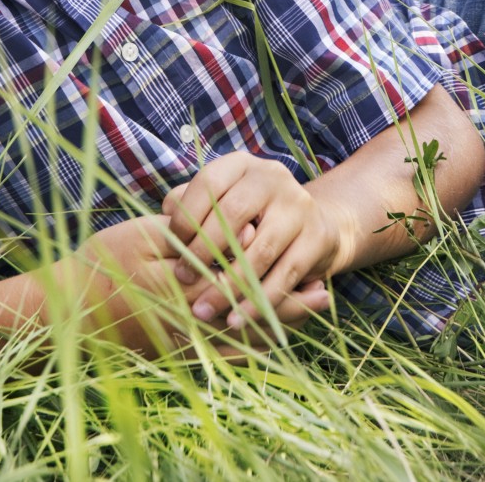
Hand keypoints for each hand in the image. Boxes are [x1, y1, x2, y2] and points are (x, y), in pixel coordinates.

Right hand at [70, 214, 330, 354]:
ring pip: (241, 339)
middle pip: (252, 316)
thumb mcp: (149, 238)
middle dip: (288, 304)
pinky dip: (248, 345)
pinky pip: (220, 356)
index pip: (246, 284)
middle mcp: (191, 324)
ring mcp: (182, 345)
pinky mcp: (173, 354)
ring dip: (275, 325)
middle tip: (323, 296)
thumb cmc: (102, 263)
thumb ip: (198, 238)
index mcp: (189, 290)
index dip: (278, 275)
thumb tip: (245, 233)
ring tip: (306, 313)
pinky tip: (266, 337)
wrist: (61, 311)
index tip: (310, 270)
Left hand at [162, 151, 356, 330]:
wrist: (314, 225)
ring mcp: (299, 205)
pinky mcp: (318, 236)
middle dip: (204, 253)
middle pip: (233, 215)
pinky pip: (285, 275)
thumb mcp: (222, 202)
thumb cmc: (251, 218)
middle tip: (184, 281)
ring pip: (260, 251)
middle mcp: (273, 177)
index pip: (209, 183)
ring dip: (229, 286)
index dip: (187, 217)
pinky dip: (259, 302)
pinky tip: (238, 319)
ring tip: (204, 310)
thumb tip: (165, 216)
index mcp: (242, 165)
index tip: (174, 249)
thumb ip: (191, 205)